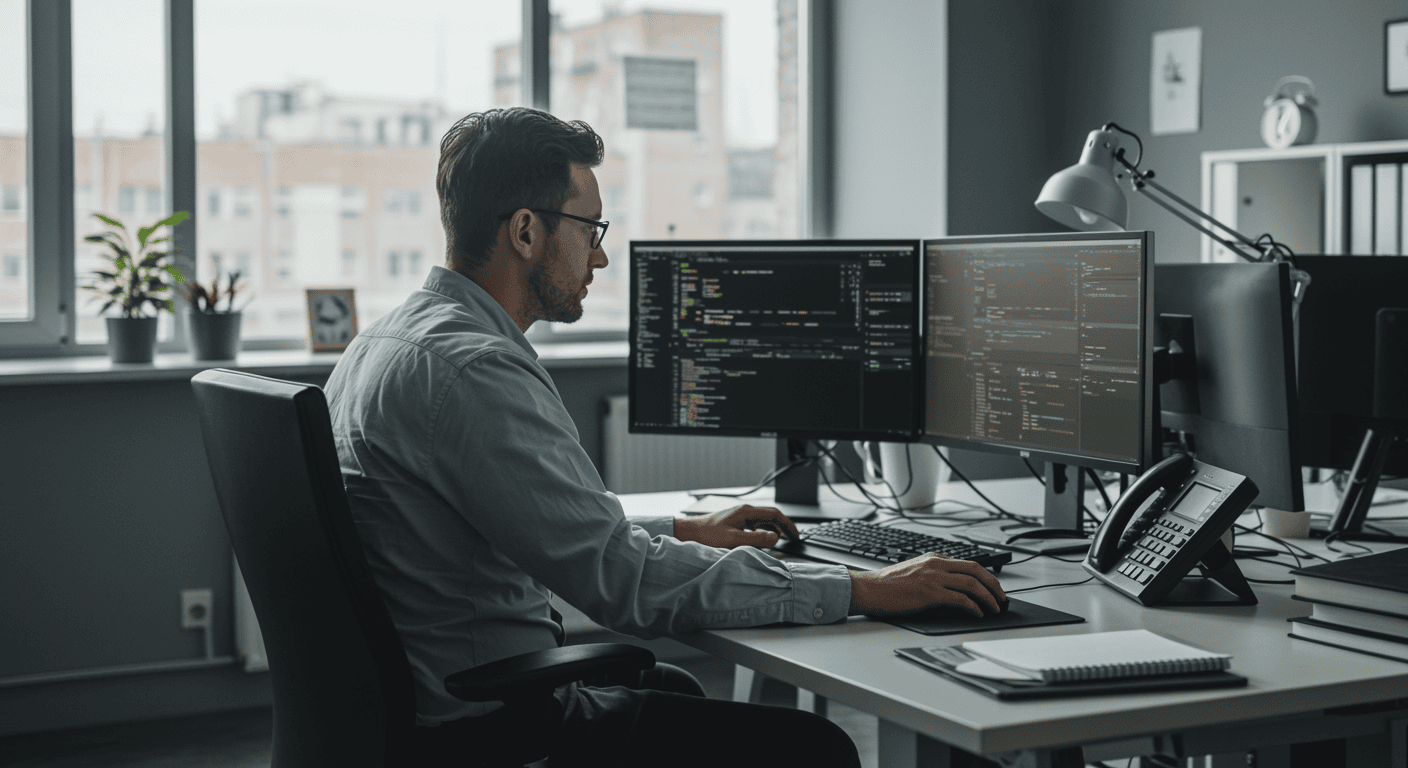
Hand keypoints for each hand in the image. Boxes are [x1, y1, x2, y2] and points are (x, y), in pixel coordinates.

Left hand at [673, 504, 800, 548]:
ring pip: (763, 520)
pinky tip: (764, 539)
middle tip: (793, 538)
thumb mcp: (734, 540)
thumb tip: (775, 538)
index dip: (788, 525)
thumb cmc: (706, 535)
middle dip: (784, 526)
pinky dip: (764, 531)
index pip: (774, 514)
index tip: (795, 535)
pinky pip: (755, 524)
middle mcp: (744, 511)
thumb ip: (756, 539)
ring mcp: (739, 516)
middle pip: (770, 516)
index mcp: (746, 512)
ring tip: (782, 539)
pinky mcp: (734, 522)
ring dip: (775, 529)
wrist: (688, 533)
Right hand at [848, 554, 1005, 617]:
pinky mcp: (930, 593)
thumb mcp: (914, 572)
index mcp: (933, 559)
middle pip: (976, 570)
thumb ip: (933, 576)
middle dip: (994, 585)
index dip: (986, 577)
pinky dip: (973, 607)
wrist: (869, 589)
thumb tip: (953, 591)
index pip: (968, 564)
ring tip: (995, 608)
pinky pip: (960, 599)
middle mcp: (936, 565)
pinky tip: (978, 614)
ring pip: (971, 584)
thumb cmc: (887, 585)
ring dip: (988, 597)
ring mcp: (933, 578)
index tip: (993, 588)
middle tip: (1002, 598)